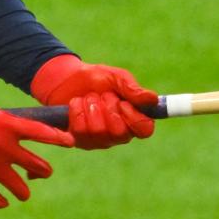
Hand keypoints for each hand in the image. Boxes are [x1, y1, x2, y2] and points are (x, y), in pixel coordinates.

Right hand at [0, 47, 73, 207]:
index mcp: (5, 123)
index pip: (40, 132)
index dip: (58, 138)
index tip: (70, 142)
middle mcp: (3, 146)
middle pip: (34, 163)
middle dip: (42, 169)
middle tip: (45, 172)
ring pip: (16, 184)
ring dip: (22, 189)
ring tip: (24, 194)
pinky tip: (2, 203)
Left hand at [30, 54, 157, 149]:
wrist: (66, 78)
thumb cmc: (96, 78)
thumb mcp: (115, 78)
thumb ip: (132, 89)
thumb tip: (153, 99)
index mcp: (132, 118)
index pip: (145, 130)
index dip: (135, 118)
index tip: (123, 103)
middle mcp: (117, 134)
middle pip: (120, 133)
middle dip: (108, 108)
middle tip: (102, 95)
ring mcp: (97, 140)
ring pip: (97, 131)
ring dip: (90, 107)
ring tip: (87, 98)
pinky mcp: (78, 140)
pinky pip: (78, 133)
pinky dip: (76, 114)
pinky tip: (76, 106)